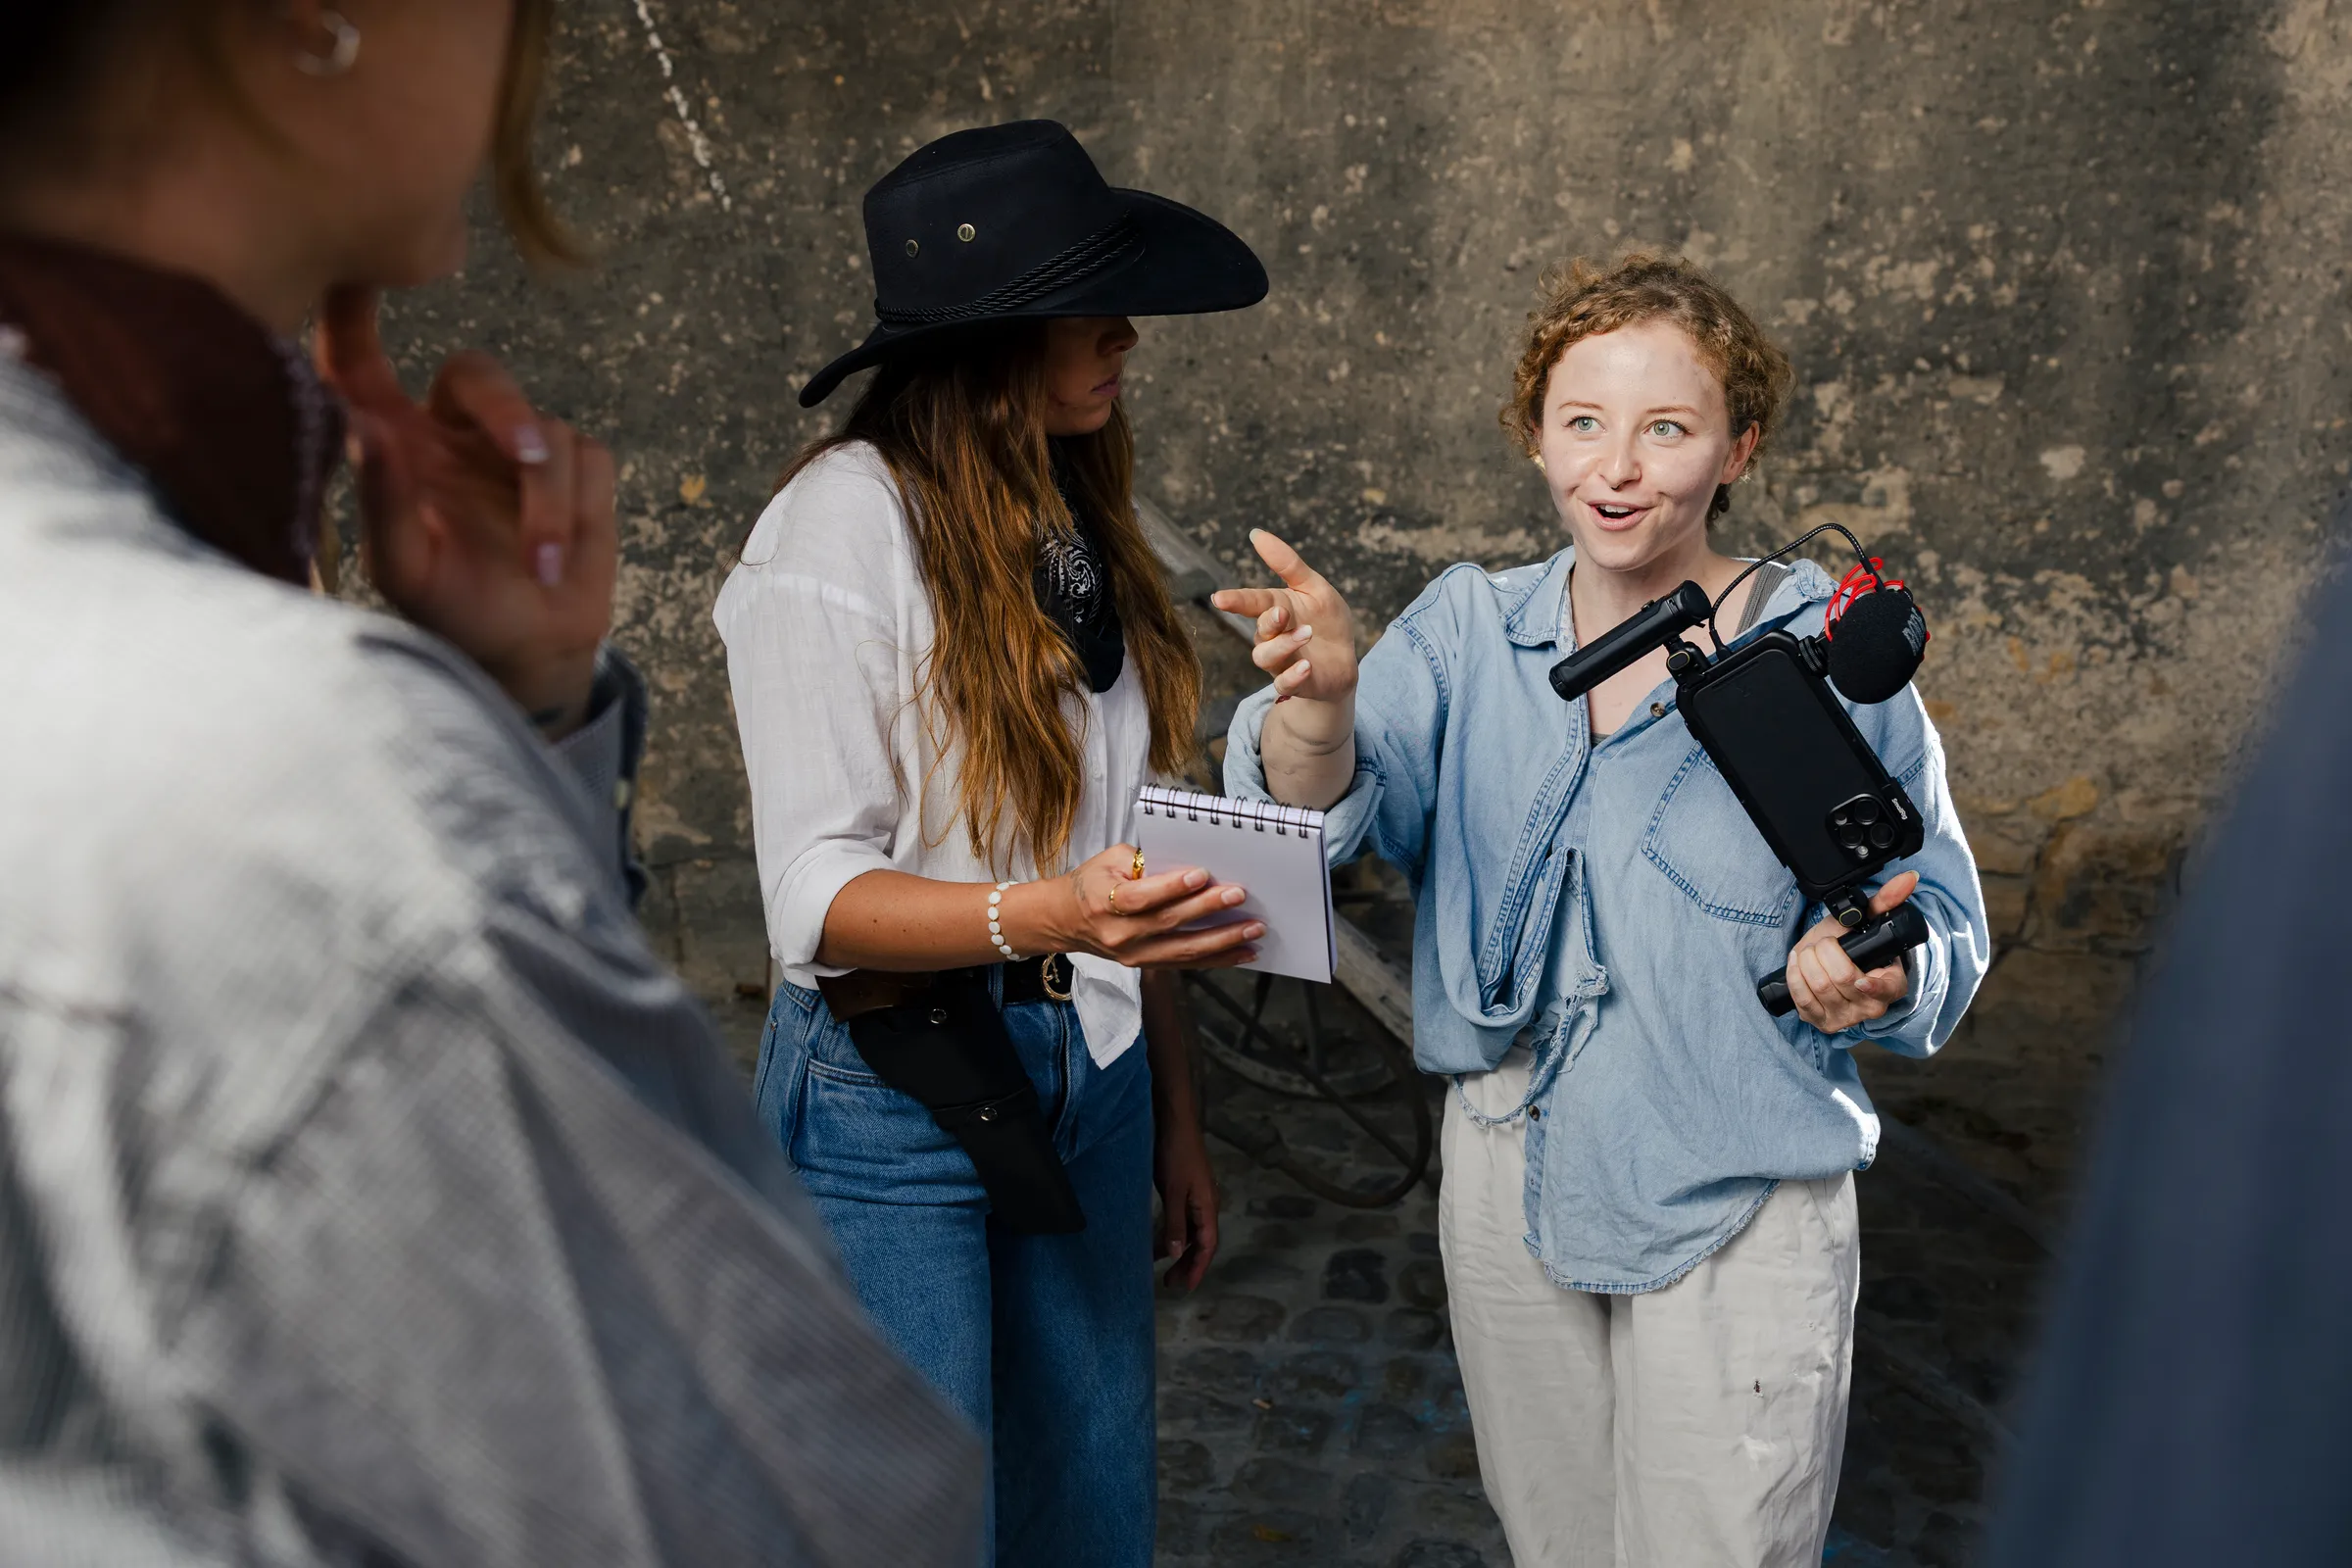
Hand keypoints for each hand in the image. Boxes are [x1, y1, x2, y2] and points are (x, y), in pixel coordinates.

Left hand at [315, 286, 617, 735]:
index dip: (352, 313)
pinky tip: (562, 556)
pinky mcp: (579, 472)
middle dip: (506, 409)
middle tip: (525, 455)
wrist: (531, 652)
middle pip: (480, 373)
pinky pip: (590, 458)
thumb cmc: (453, 612)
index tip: (353, 268)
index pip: (362, 361)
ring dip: (549, 501)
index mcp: (399, 445)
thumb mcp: (405, 570)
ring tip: (541, 564)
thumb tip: (367, 428)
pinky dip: (580, 508)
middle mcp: (455, 433)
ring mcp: (519, 451)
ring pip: (546, 429)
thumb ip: (382, 500)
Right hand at [1017, 843, 1263, 968]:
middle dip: (1208, 909)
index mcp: (1105, 903)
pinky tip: (1243, 952)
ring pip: (1183, 951)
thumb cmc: (1090, 883)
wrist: (1063, 920)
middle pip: (1169, 923)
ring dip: (1223, 941)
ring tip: (1254, 930)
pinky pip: (1186, 964)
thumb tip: (1190, 863)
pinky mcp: (1146, 966)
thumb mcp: (1109, 861)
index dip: (1172, 887)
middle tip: (1240, 895)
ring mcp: (1134, 955)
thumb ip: (1145, 862)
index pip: (1142, 898)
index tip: (1202, 874)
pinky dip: (1218, 959)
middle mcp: (1120, 935)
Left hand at [1153, 1119, 1219, 1290]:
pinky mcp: (1186, 1187)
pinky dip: (1173, 1232)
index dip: (1197, 1269)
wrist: (1175, 1120)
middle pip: (1201, 1242)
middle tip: (1168, 1282)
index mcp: (1208, 1206)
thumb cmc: (1175, 1153)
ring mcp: (1197, 1195)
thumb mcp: (1173, 1190)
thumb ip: (1175, 1222)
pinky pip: (1183, 1218)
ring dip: (1179, 1248)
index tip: (1183, 1288)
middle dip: (1187, 1264)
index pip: (1207, 1246)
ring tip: (1159, 1264)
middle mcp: (1207, 1203)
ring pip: (1192, 1231)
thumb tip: (1178, 1254)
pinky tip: (1159, 1237)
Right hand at [1210, 529, 1359, 752]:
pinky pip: (1284, 684)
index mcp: (1276, 608)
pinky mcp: (1295, 683)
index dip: (1235, 600)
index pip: (1252, 602)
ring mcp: (1281, 661)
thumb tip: (1255, 533)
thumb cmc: (1326, 622)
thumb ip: (1287, 563)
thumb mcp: (1314, 588)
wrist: (1343, 662)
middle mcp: (1272, 636)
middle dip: (1269, 622)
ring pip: (1266, 657)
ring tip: (1306, 634)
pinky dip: (1293, 675)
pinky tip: (1307, 665)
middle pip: (1260, 630)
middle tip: (1282, 613)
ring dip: (1284, 645)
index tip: (1219, 598)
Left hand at [1785, 871, 1918, 1033]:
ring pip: (1820, 987)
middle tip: (1823, 943)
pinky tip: (1798, 963)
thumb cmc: (1851, 945)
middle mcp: (1871, 1006)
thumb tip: (1908, 878)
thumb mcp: (1866, 922)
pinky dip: (1794, 974)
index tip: (1861, 978)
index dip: (1873, 986)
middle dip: (1824, 951)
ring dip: (1807, 960)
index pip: (1886, 990)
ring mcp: (1846, 1018)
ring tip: (1811, 951)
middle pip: (1842, 979)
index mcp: (1891, 984)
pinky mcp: (1821, 1022)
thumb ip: (1886, 900)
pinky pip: (1801, 999)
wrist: (1826, 963)